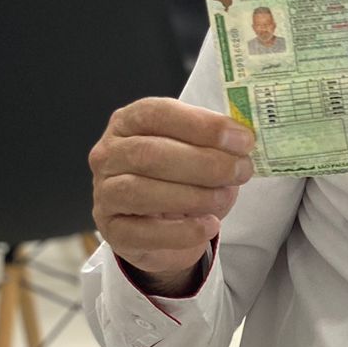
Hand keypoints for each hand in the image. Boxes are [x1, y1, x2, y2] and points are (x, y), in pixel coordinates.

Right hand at [90, 97, 254, 287]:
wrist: (164, 227)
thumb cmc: (181, 178)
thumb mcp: (197, 151)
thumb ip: (214, 142)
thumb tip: (242, 141)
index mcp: (129, 122)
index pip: (158, 114)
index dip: (202, 125)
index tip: (241, 140)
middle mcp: (109, 154)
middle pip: (149, 153)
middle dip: (204, 162)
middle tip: (241, 170)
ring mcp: (105, 193)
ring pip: (140, 190)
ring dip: (193, 195)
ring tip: (225, 197)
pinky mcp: (113, 231)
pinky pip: (143, 232)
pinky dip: (182, 231)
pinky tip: (209, 225)